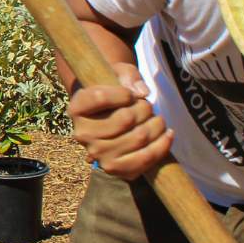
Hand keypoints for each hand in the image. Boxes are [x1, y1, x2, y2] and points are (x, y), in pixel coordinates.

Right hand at [68, 62, 173, 179]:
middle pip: (125, 119)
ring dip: (157, 125)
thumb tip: (142, 93)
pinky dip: (162, 145)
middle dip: (144, 108)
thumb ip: (129, 77)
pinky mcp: (115, 168)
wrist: (110, 118)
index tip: (130, 94)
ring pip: (139, 138)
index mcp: (76, 108)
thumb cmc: (114, 91)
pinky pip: (146, 158)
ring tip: (158, 119)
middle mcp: (82, 134)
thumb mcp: (117, 74)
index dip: (123, 93)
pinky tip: (167, 134)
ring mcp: (98, 154)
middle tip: (147, 106)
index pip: (99, 98)